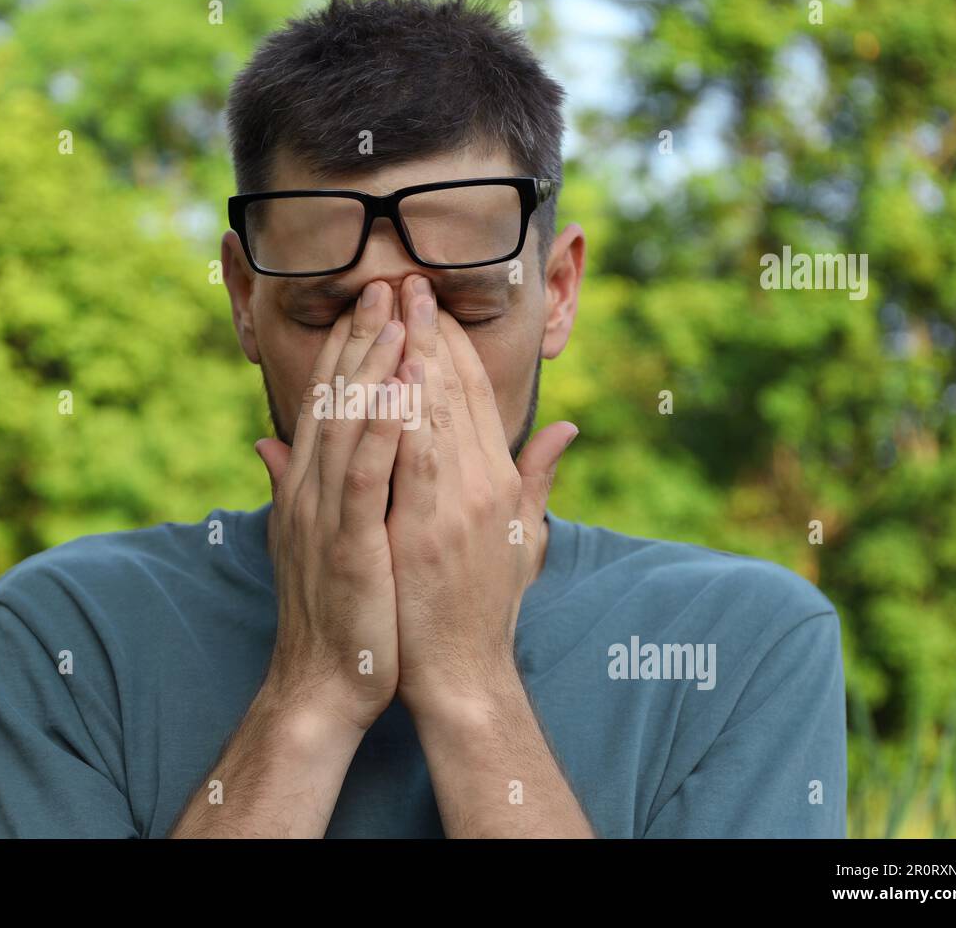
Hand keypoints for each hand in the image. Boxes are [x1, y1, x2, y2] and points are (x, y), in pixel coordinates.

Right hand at [255, 280, 408, 732]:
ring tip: (396, 317)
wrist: (323, 682)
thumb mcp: (309, 538)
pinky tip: (401, 391)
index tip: (372, 304)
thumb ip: (291, 485)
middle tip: (385, 284)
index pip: (327, 402)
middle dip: (360, 338)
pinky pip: (365, 475)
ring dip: (372, 367)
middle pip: (334, 398)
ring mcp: (325, 514)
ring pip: (347, 425)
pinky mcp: (349, 543)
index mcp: (306, 486)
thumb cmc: (333, 612)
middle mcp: (308, 489)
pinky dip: (381, 430)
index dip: (347, 349)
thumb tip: (266, 444)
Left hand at [386, 275, 577, 719]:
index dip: (451, 345)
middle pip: (455, 392)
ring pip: (434, 412)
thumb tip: (567, 427)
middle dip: (429, 331)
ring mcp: (455, 506)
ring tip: (394, 302)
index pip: (477, 396)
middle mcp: (484, 484)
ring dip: (412, 353)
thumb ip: (537, 477)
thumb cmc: (482, 606)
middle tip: (408, 279)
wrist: (461, 675)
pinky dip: (402, 411)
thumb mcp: (522, 537)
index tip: (427, 304)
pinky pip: (411, 457)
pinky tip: (388, 370)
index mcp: (500, 480)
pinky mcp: (424, 530)